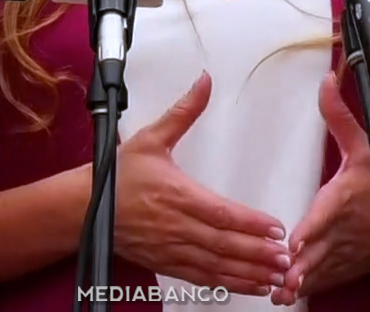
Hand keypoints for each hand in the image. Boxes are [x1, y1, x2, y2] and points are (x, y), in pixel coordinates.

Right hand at [114, 73, 291, 296]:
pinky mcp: (166, 263)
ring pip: (216, 265)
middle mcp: (176, 226)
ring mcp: (171, 248)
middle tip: (286, 257)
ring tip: (277, 275)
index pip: (220, 213)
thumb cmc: (118, 174)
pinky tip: (252, 286)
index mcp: (176, 194)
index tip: (274, 226)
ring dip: (248, 272)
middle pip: (223, 244)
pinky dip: (229, 284)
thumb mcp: (151, 138)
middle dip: (257, 253)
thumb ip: (183, 112)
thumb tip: (204, 82)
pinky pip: (202, 278)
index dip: (249, 222)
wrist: (83, 208)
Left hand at [274, 74, 369, 303]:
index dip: (314, 229)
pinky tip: (282, 297)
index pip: (328, 215)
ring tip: (279, 292)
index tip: (296, 240)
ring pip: (316, 271)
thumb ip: (339, 118)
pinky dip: (303, 291)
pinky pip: (319, 283)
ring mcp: (339, 254)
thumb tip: (327, 82)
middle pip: (319, 250)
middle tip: (281, 275)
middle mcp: (341, 231)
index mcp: (343, 200)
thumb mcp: (364, 150)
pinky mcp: (337, 270)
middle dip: (301, 264)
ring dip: (299, 282)